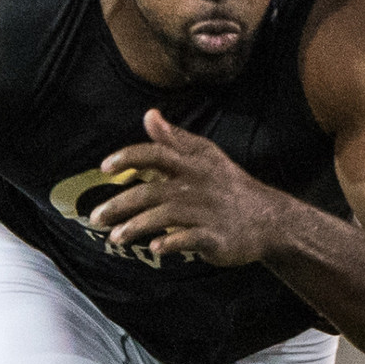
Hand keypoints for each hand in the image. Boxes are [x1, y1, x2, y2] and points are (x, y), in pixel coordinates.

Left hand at [88, 109, 298, 266]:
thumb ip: (174, 139)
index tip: (104, 167)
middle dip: (120, 205)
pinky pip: (190, 239)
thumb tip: (149, 114)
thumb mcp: (205, 156)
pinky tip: (154, 248)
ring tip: (115, 237)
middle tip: (96, 217)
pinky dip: (171, 243)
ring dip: (137, 227)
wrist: (268, 219)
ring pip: (165, 216)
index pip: (157, 153)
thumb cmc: (228, 186)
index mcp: (192, 164)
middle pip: (152, 191)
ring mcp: (207, 213)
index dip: (130, 157)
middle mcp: (197, 185)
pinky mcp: (216, 237)